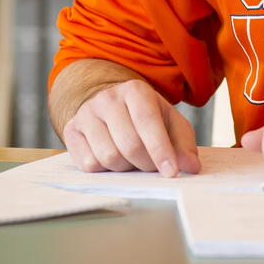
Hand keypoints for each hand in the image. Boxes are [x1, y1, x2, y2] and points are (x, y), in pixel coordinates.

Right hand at [62, 79, 201, 177]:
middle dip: (145, 164)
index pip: (147, 123)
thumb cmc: (144, 117)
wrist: (109, 106)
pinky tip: (111, 158)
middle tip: (152, 167)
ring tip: (131, 159)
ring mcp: (86, 113)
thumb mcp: (169, 123)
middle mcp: (108, 98)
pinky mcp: (72, 130)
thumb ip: (183, 144)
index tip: (171, 172)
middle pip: (129, 145)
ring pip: (108, 157)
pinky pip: (89, 164)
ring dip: (125, 168)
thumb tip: (191, 166)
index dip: (160, 150)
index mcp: (135, 91)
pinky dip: (105, 170)